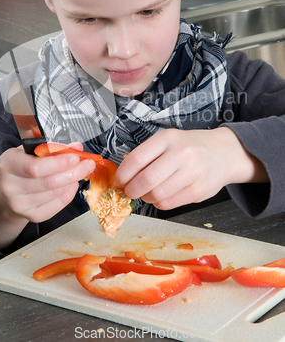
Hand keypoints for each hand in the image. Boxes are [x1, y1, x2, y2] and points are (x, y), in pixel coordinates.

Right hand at [0, 143, 94, 248]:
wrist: (10, 186)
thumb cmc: (23, 163)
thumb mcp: (31, 149)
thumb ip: (52, 146)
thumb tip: (76, 148)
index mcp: (8, 164)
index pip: (35, 167)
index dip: (58, 163)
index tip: (75, 157)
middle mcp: (10, 186)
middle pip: (49, 182)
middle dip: (73, 172)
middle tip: (88, 164)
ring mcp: (19, 204)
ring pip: (55, 193)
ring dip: (72, 181)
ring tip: (79, 171)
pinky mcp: (31, 215)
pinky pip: (57, 205)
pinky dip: (69, 193)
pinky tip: (71, 184)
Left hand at [115, 128, 267, 210]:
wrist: (224, 152)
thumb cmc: (190, 146)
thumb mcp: (169, 140)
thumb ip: (147, 154)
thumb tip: (123, 173)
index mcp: (168, 139)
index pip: (137, 158)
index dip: (123, 174)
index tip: (118, 181)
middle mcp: (181, 154)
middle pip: (146, 180)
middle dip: (131, 190)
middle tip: (129, 191)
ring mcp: (192, 173)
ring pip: (157, 195)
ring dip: (145, 197)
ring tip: (146, 193)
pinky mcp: (198, 191)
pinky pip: (169, 203)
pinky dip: (159, 203)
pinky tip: (160, 195)